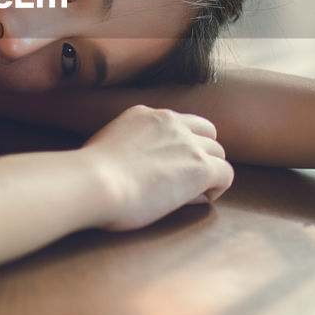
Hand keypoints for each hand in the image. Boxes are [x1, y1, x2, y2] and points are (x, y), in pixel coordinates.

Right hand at [80, 105, 233, 231]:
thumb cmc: (88, 176)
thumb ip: (125, 146)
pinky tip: (192, 200)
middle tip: (179, 182)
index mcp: (145, 115)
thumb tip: (133, 166)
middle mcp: (170, 121)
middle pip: (206, 135)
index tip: (166, 167)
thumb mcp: (105, 145)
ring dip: (207, 173)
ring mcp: (188, 143)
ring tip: (183, 195)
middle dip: (199, 156)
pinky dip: (215, 189)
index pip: (179, 123)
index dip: (179, 146)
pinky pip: (226, 174)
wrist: (95, 182)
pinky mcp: (201, 167)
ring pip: (218, 153)